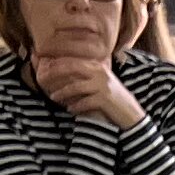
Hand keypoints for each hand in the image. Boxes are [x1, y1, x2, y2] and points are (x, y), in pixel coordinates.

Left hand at [31, 47, 147, 128]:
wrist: (131, 114)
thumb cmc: (113, 99)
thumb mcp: (102, 82)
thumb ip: (87, 75)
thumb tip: (65, 72)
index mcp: (99, 67)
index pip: (74, 60)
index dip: (58, 61)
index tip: (44, 64)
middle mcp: (101, 74)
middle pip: (73, 68)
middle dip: (56, 72)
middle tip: (43, 78)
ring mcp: (103, 87)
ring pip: (76, 87)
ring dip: (62, 93)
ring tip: (53, 97)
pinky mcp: (104, 100)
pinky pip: (84, 102)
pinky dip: (75, 106)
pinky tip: (69, 109)